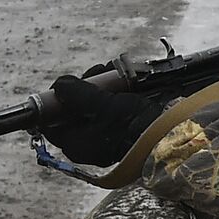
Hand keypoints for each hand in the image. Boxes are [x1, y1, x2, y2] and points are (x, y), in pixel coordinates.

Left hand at [40, 76, 162, 166]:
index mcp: (75, 143)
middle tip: (98, 76)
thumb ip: (77, 95)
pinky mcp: (116, 121)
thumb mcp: (103, 107)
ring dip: (101, 82)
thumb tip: (58, 86)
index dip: (54, 100)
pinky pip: (106, 100)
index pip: (50, 121)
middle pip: (71, 105)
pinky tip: (122, 79)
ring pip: (90, 99)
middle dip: (84, 85)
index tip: (65, 84)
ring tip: (115, 75)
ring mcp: (101, 129)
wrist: (168, 132)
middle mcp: (85, 138)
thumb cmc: (133, 125)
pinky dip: (112, 87)